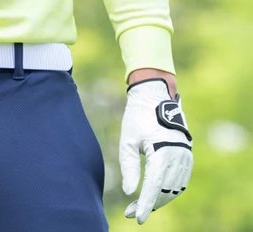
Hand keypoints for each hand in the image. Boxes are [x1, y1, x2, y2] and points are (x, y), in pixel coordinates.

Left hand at [119, 77, 192, 223]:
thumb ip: (129, 166)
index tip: (137, 218)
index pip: (154, 187)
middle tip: (131, 212)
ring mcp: (185, 156)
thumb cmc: (137, 116)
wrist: (155, 95)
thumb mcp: (128, 140)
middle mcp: (177, 157)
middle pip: (164, 191)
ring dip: (159, 199)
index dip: (145, 205)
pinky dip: (168, 190)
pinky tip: (155, 194)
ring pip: (174, 189)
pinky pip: (180, 181)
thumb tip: (129, 192)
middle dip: (149, 204)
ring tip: (140, 205)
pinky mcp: (187, 155)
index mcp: (162, 152)